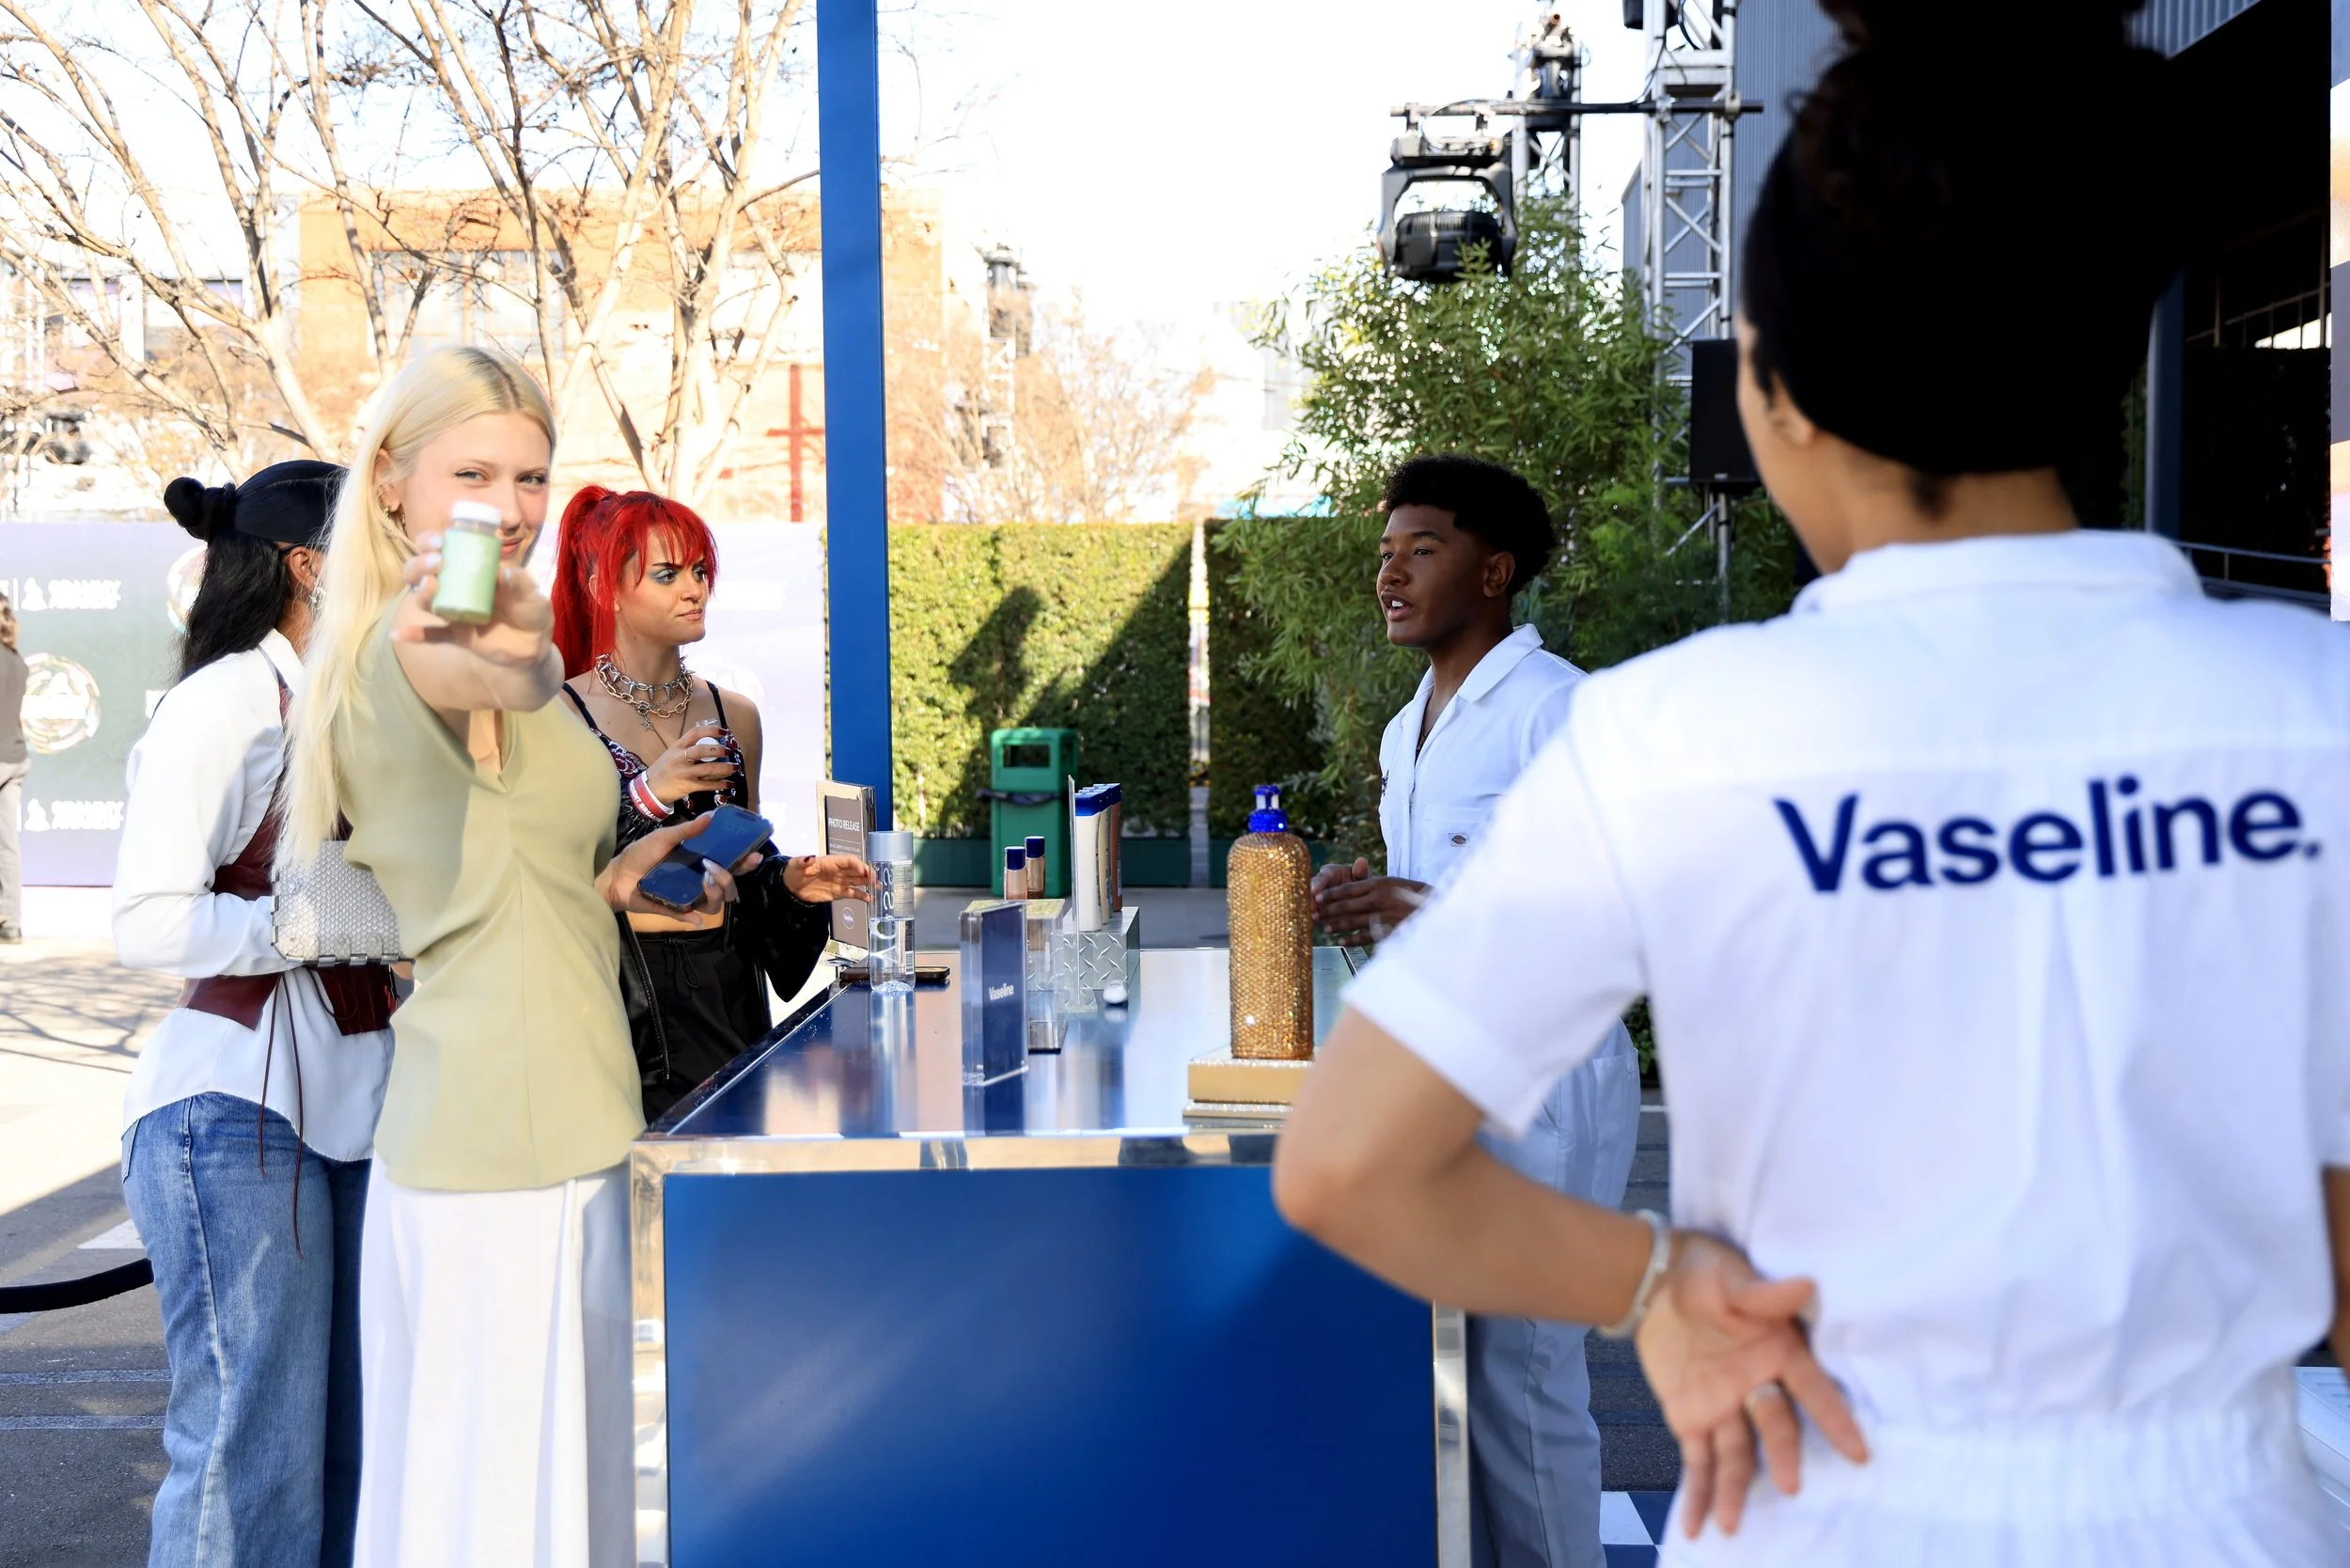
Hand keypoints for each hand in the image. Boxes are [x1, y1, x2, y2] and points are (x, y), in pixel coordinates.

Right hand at [393, 532, 554, 667]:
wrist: (535, 643)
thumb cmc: (530, 607)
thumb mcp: (532, 593)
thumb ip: (520, 582)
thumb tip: (504, 572)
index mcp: (469, 567)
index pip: (440, 547)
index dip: (431, 542)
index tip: (439, 541)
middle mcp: (454, 587)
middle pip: (421, 571)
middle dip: (420, 564)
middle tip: (436, 562)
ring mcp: (454, 611)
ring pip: (425, 600)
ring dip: (421, 592)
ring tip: (431, 585)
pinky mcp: (457, 635)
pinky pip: (433, 636)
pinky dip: (416, 635)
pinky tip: (399, 634)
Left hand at [596, 811, 762, 925]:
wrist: (616, 876)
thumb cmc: (640, 854)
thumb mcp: (663, 838)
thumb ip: (687, 830)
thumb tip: (711, 816)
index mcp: (700, 862)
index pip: (729, 864)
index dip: (745, 862)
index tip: (753, 854)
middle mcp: (699, 880)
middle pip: (729, 888)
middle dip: (730, 879)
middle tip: (715, 868)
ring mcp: (689, 897)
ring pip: (716, 904)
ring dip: (716, 894)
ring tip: (703, 881)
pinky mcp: (676, 910)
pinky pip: (692, 918)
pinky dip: (694, 917)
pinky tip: (694, 916)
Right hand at [640, 721, 735, 808]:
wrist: (650, 788)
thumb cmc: (663, 769)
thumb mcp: (671, 753)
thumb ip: (687, 747)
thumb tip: (709, 742)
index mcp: (677, 747)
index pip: (694, 733)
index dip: (710, 730)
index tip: (723, 731)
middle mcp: (680, 758)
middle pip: (701, 750)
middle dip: (718, 749)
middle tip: (728, 751)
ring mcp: (684, 773)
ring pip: (708, 769)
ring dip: (724, 768)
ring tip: (734, 767)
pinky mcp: (688, 786)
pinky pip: (708, 785)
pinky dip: (720, 784)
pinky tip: (729, 783)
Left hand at [783, 853, 876, 904]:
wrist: (791, 888)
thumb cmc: (794, 872)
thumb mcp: (796, 865)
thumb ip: (804, 861)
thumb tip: (810, 857)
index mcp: (831, 861)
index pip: (849, 860)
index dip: (857, 864)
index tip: (863, 871)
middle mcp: (839, 871)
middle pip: (858, 869)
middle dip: (867, 873)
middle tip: (875, 880)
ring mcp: (840, 881)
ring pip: (859, 881)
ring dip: (869, 883)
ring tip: (878, 887)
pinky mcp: (839, 892)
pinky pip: (853, 893)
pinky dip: (862, 896)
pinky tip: (869, 899)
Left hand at [1311, 859, 1429, 940]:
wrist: (1436, 907)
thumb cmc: (1413, 893)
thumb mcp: (1393, 882)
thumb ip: (1372, 883)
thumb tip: (1354, 882)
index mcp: (1379, 883)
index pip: (1348, 888)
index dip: (1330, 894)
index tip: (1316, 897)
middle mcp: (1379, 898)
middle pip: (1347, 905)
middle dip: (1328, 910)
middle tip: (1313, 914)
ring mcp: (1383, 915)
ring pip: (1353, 921)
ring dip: (1336, 925)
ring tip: (1325, 927)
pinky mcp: (1389, 930)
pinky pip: (1365, 936)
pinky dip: (1352, 939)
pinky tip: (1341, 940)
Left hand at [1634, 1234, 1867, 1539]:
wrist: (1656, 1282)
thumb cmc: (1706, 1274)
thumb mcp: (1732, 1280)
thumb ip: (1763, 1294)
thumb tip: (1805, 1284)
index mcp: (1779, 1354)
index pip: (1811, 1390)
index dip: (1834, 1418)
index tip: (1858, 1451)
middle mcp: (1758, 1388)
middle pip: (1775, 1428)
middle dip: (1783, 1456)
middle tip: (1790, 1485)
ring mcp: (1726, 1409)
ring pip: (1736, 1457)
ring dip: (1735, 1491)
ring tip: (1732, 1526)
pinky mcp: (1692, 1421)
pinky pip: (1697, 1462)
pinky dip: (1696, 1493)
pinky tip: (1695, 1525)